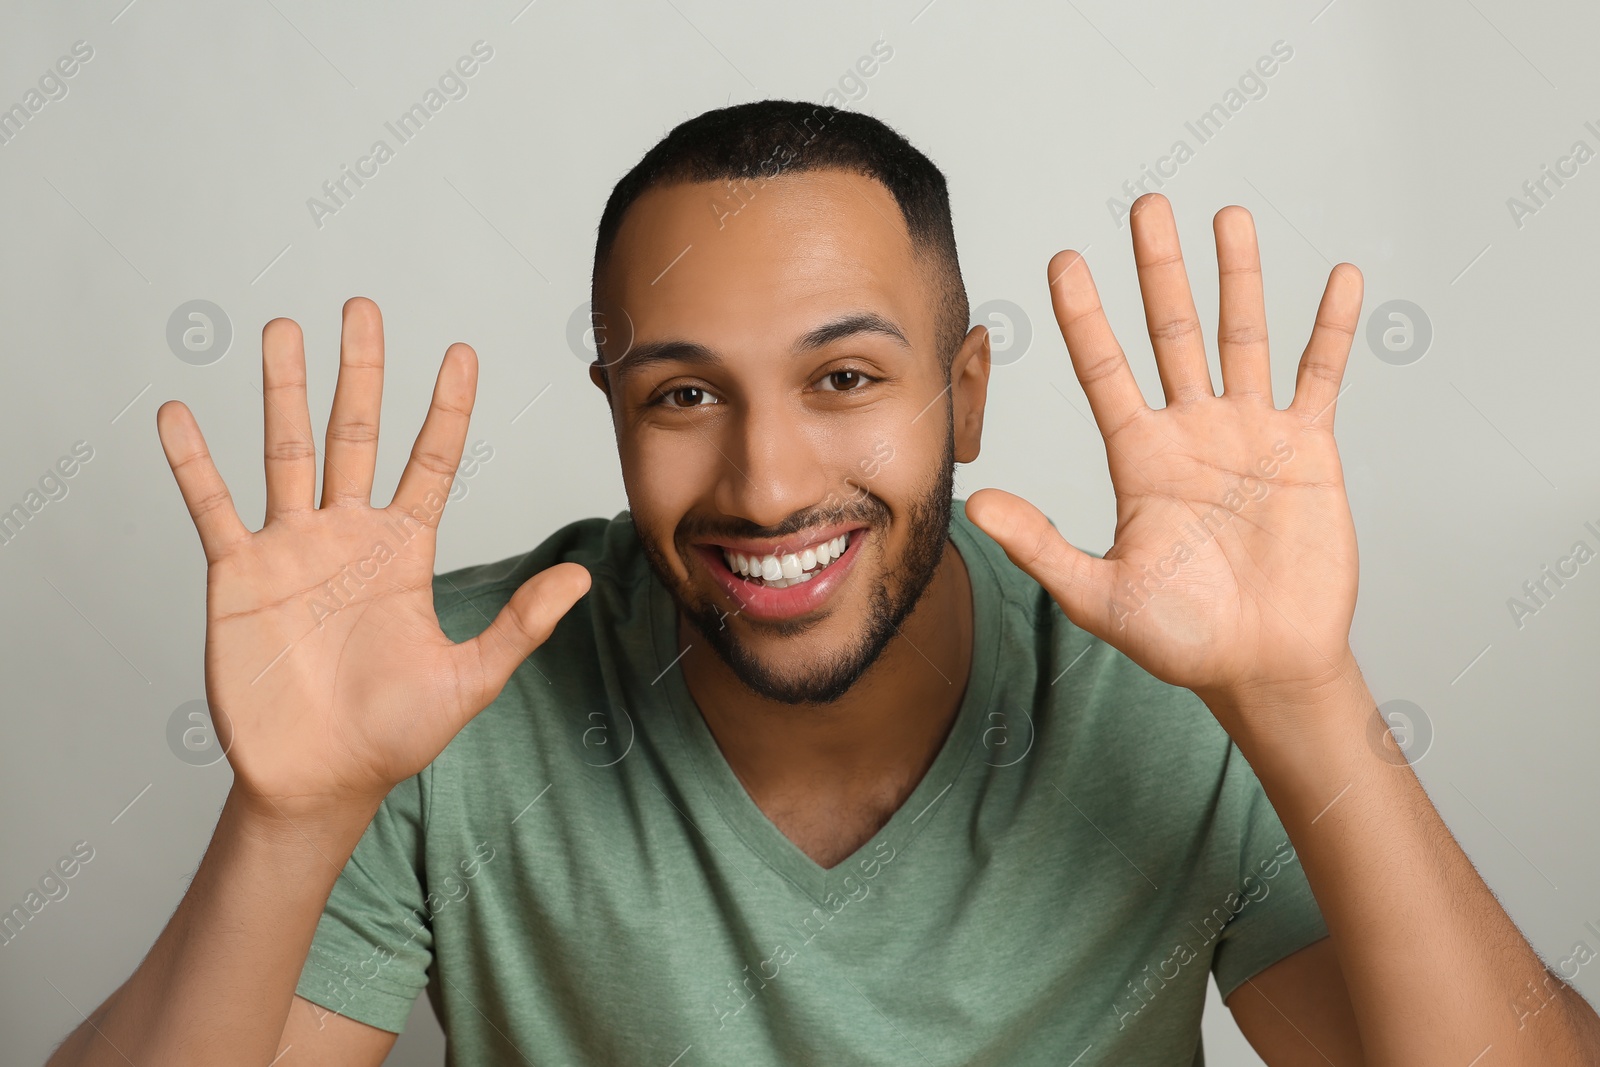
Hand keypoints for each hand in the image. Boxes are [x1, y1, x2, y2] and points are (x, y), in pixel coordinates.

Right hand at [157, 298, 589, 819]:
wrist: (320, 781)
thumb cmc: (395, 734)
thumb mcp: (471, 677)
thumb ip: (521, 623)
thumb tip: (582, 577)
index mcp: (405, 551)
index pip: (433, 460)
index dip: (448, 407)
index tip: (462, 352)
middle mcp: (349, 535)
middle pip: (356, 434)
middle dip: (361, 371)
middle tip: (362, 307)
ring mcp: (292, 549)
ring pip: (286, 450)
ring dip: (282, 391)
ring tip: (281, 329)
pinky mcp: (238, 576)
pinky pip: (212, 507)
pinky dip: (194, 462)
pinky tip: (179, 413)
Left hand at [967, 194, 1362, 719]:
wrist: (1264, 665)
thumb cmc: (1182, 638)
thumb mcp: (1098, 593)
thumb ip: (1041, 545)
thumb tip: (976, 505)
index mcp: (1139, 458)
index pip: (1103, 369)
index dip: (1084, 315)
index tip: (1062, 259)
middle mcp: (1190, 432)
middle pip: (1171, 331)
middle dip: (1159, 269)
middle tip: (1148, 206)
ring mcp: (1250, 434)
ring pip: (1242, 336)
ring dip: (1237, 277)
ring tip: (1229, 216)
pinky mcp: (1307, 448)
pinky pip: (1320, 375)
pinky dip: (1330, 328)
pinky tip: (1338, 276)